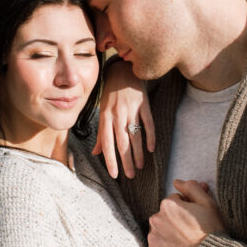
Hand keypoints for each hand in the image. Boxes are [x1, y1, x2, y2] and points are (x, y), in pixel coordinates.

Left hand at [92, 59, 155, 178]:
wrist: (122, 71)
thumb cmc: (110, 94)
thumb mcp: (102, 112)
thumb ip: (100, 134)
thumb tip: (95, 153)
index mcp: (105, 118)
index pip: (107, 144)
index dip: (110, 160)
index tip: (114, 175)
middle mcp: (117, 115)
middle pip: (122, 143)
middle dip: (126, 161)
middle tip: (130, 175)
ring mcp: (131, 110)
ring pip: (135, 136)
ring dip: (138, 153)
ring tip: (140, 166)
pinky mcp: (143, 104)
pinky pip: (148, 123)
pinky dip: (150, 136)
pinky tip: (151, 149)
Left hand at [148, 180, 225, 246]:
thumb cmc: (211, 231)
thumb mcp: (208, 204)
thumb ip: (192, 188)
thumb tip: (177, 181)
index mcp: (168, 204)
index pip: (174, 201)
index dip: (187, 208)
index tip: (195, 219)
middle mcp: (156, 219)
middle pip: (165, 215)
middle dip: (175, 220)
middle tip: (191, 232)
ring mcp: (153, 237)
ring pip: (159, 231)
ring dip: (168, 234)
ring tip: (185, 243)